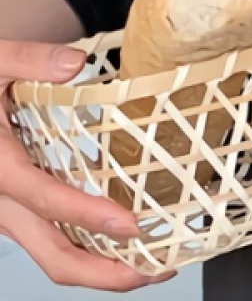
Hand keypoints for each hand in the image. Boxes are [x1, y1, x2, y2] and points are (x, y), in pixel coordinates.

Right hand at [0, 39, 173, 291]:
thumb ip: (32, 60)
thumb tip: (73, 64)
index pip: (44, 199)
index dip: (87, 215)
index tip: (130, 225)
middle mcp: (2, 199)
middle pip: (52, 253)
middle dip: (105, 272)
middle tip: (156, 268)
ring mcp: (11, 212)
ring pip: (54, 255)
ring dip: (102, 268)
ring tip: (154, 264)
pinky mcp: (21, 210)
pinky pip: (54, 240)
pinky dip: (91, 249)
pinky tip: (127, 242)